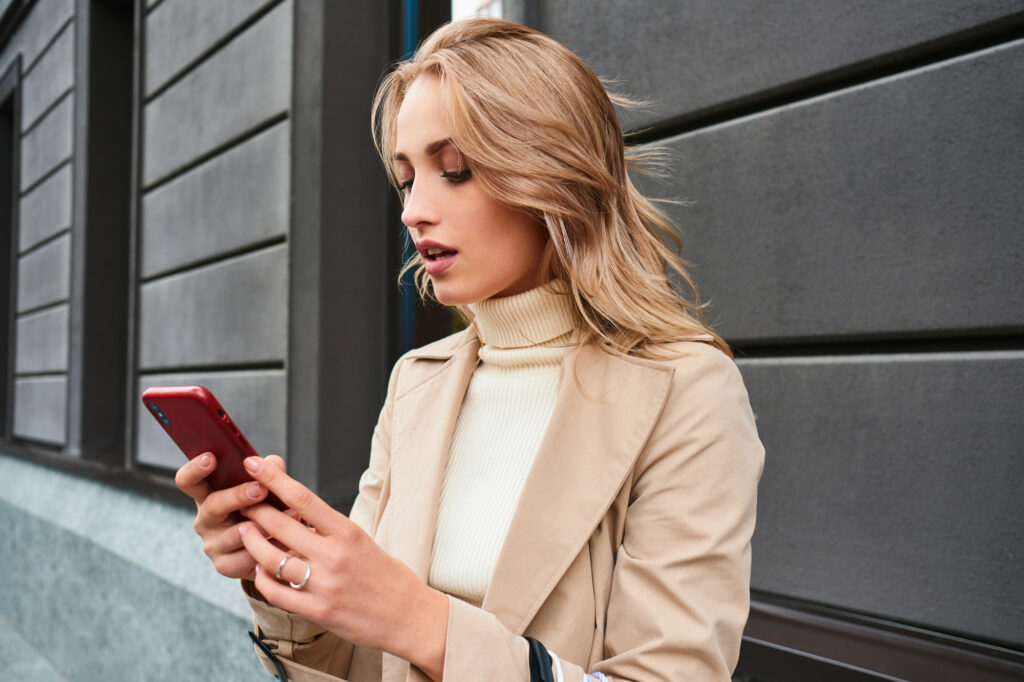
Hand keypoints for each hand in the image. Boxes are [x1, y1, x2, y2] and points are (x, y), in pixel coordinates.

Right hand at [174, 453, 287, 579]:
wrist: (270, 546)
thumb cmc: (264, 508)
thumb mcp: (265, 487)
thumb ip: (268, 471)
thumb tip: (271, 463)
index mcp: (208, 494)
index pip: (188, 481)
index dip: (195, 469)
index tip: (210, 457)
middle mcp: (205, 520)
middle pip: (213, 505)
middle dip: (238, 495)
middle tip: (261, 489)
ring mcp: (212, 544)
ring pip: (235, 534)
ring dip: (264, 523)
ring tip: (290, 514)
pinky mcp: (225, 566)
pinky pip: (248, 556)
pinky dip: (271, 546)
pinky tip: (288, 540)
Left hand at [236, 456, 448, 679]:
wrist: (409, 616)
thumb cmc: (387, 575)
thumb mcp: (362, 541)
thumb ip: (329, 529)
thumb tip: (295, 512)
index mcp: (347, 532)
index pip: (303, 498)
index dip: (273, 478)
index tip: (254, 463)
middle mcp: (333, 556)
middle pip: (281, 525)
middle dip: (254, 510)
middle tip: (239, 500)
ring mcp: (323, 585)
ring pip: (271, 559)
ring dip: (252, 542)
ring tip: (244, 532)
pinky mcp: (316, 611)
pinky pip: (276, 592)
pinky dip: (261, 578)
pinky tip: (258, 570)